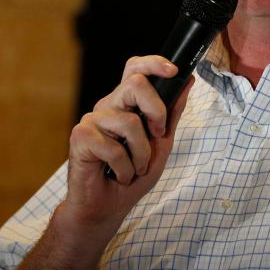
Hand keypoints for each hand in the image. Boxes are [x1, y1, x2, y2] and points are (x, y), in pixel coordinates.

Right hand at [64, 56, 192, 236]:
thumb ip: (172, 114)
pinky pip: (113, 147)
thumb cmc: (134, 175)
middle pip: (135, 83)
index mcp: (126, 104)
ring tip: (135, 168)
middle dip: (156, 110)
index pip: (135, 69)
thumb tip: (188, 82)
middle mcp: (108, 107)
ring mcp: (92, 120)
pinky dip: (124, 167)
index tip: (174, 71)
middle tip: (158, 134)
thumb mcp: (162, 143)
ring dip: (141, 153)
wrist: (108, 206)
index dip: (153, 63)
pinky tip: (118, 175)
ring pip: (129, 122)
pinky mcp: (80, 137)